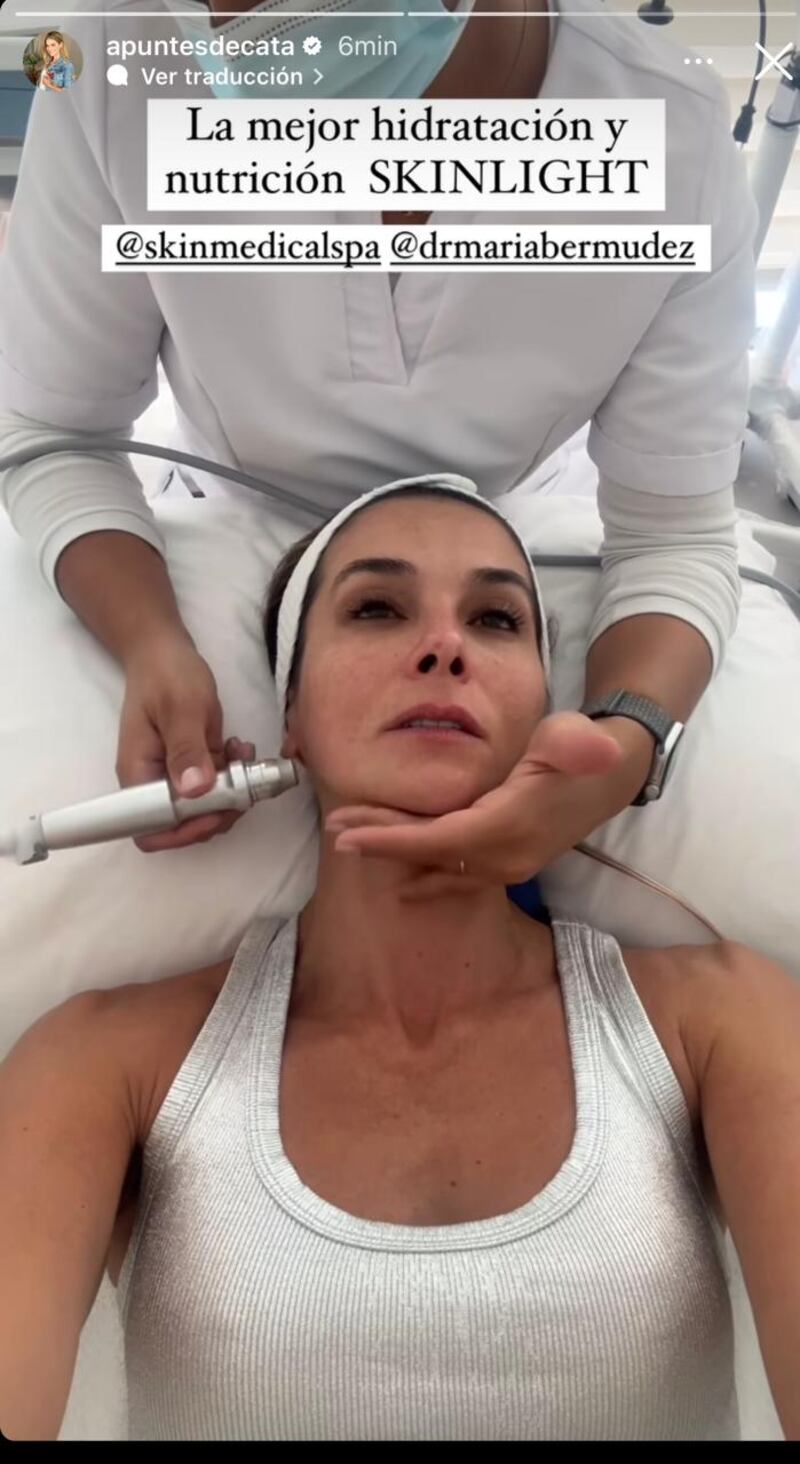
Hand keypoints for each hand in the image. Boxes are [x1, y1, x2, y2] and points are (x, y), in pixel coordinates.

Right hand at [117, 635, 255, 852]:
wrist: (164, 651)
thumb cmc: (167, 675)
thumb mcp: (182, 708)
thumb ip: (187, 750)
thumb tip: (194, 791)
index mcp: (140, 775)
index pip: (151, 829)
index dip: (184, 833)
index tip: (217, 811)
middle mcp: (154, 782)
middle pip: (182, 825)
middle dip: (217, 813)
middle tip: (243, 787)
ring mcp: (174, 774)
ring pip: (204, 807)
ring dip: (231, 793)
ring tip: (244, 761)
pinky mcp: (193, 764)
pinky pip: (214, 785)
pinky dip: (233, 776)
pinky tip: (240, 751)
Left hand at [324, 711, 623, 896]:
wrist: (608, 780)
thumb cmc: (581, 748)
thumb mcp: (573, 736)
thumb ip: (576, 743)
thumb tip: (598, 747)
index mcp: (511, 824)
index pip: (440, 840)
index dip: (392, 842)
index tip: (347, 837)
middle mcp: (506, 856)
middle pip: (430, 856)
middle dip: (381, 843)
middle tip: (334, 830)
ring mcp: (507, 867)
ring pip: (438, 866)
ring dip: (395, 853)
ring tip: (350, 839)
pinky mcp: (506, 867)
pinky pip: (454, 874)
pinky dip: (421, 867)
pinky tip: (397, 873)